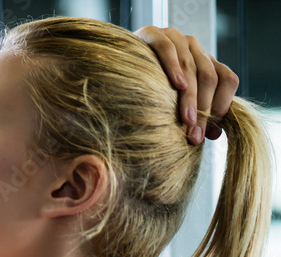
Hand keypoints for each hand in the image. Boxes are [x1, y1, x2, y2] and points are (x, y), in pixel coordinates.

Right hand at [135, 25, 239, 143]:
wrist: (117, 61)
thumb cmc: (147, 85)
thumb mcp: (174, 99)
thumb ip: (196, 112)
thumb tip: (213, 135)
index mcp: (205, 61)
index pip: (227, 79)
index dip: (223, 104)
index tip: (209, 132)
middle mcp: (195, 48)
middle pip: (210, 77)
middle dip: (203, 109)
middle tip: (194, 134)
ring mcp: (176, 37)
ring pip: (192, 67)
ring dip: (191, 97)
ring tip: (187, 120)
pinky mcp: (154, 33)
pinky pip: (168, 49)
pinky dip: (174, 67)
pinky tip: (176, 85)